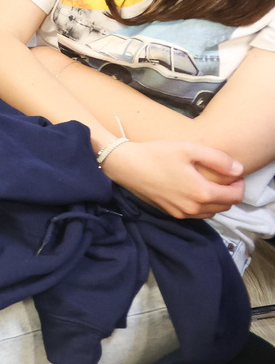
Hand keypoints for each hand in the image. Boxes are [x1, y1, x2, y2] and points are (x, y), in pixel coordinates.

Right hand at [102, 139, 244, 218]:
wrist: (125, 165)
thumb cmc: (156, 154)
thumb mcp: (189, 149)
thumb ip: (218, 159)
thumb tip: (239, 170)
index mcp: (202, 192)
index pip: (235, 196)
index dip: (239, 184)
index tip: (234, 173)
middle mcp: (194, 208)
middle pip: (226, 206)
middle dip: (230, 193)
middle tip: (224, 177)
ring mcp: (181, 213)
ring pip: (211, 212)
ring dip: (217, 201)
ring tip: (209, 183)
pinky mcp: (170, 213)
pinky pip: (196, 214)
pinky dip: (202, 205)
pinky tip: (193, 191)